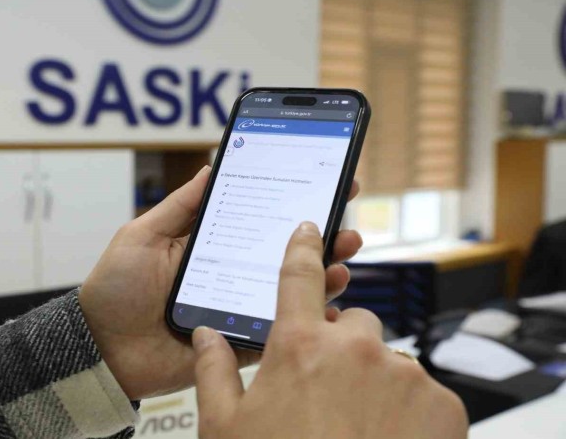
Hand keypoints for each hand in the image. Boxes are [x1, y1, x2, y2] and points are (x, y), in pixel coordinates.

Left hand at [80, 166, 362, 399]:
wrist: (101, 347)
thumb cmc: (115, 288)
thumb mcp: (142, 235)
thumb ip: (180, 206)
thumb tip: (212, 166)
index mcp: (213, 245)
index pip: (262, 219)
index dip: (295, 202)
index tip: (330, 181)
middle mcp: (233, 272)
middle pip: (286, 254)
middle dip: (322, 239)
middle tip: (345, 227)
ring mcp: (240, 307)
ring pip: (291, 290)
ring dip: (324, 276)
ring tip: (340, 264)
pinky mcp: (240, 341)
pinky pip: (281, 330)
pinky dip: (308, 321)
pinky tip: (330, 311)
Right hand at [192, 222, 467, 438]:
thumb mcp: (225, 429)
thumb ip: (213, 372)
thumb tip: (204, 334)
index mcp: (300, 347)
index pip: (299, 276)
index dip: (303, 248)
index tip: (311, 228)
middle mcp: (355, 348)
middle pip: (351, 324)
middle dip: (339, 347)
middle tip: (324, 392)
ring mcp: (403, 373)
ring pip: (386, 361)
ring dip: (372, 382)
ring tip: (354, 427)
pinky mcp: (442, 404)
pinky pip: (421, 391)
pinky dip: (406, 410)